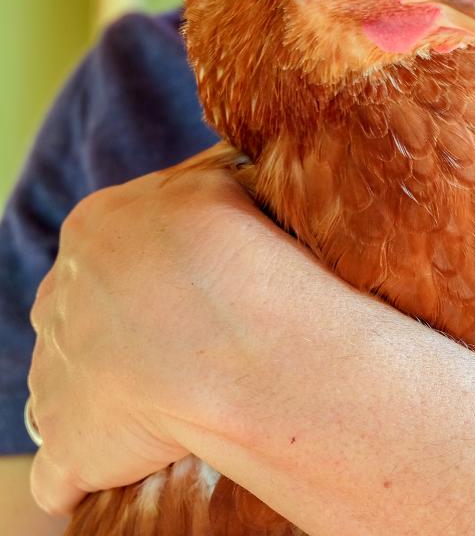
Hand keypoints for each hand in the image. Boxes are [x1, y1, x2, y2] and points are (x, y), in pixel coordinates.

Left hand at [26, 156, 292, 515]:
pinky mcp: (70, 446)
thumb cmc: (240, 252)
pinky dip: (85, 473)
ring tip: (180, 401)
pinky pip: (59, 474)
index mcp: (92, 230)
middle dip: (130, 327)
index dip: (164, 266)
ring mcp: (57, 375)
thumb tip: (222, 176)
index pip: (117, 246)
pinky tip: (121, 470)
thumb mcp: (219, 183)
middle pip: (86, 311)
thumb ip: (203, 184)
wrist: (235, 334)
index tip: (206, 283)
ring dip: (113, 393)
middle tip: (197, 340)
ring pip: (71, 383)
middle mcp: (59, 297)